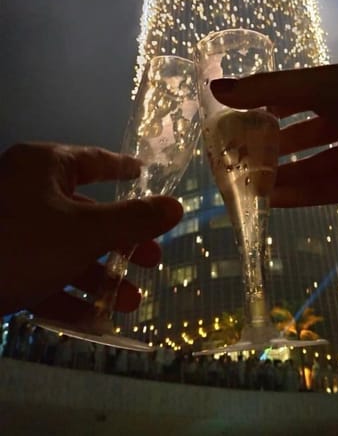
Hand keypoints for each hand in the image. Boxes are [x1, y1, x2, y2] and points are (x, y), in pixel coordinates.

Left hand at [0, 142, 182, 317]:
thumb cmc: (19, 243)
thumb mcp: (85, 231)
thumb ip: (133, 220)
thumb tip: (177, 206)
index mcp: (44, 168)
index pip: (95, 161)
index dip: (124, 169)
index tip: (145, 175)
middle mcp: (27, 192)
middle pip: (87, 213)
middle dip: (122, 244)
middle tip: (152, 261)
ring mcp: (12, 229)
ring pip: (67, 249)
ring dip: (100, 277)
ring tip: (130, 303)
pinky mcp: (1, 263)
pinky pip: (43, 273)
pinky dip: (68, 294)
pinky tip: (94, 320)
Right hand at [211, 59, 337, 225]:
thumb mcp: (324, 85)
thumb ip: (270, 89)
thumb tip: (215, 89)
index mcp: (337, 88)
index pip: (288, 97)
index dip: (259, 108)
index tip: (228, 120)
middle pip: (296, 135)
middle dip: (266, 147)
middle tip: (231, 160)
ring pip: (307, 165)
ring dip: (278, 175)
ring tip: (243, 186)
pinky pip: (323, 189)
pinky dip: (297, 195)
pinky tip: (269, 200)